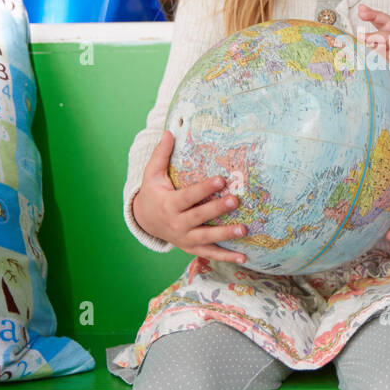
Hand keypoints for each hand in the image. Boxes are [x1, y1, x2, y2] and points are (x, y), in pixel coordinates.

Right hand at [132, 130, 247, 263]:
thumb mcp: (152, 174)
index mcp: (169, 204)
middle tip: (235, 201)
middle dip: (217, 210)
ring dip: (225, 235)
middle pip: (199, 217)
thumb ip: (161, 154)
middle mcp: (177, 223)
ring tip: (244, 230)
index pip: (189, 196)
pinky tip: (244, 258)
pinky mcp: (191, 248)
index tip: (221, 179)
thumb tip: (170, 131)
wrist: (145, 220)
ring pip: (206, 238)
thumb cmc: (153, 193)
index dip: (204, 189)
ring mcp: (184, 238)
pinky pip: (210, 254)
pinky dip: (226, 257)